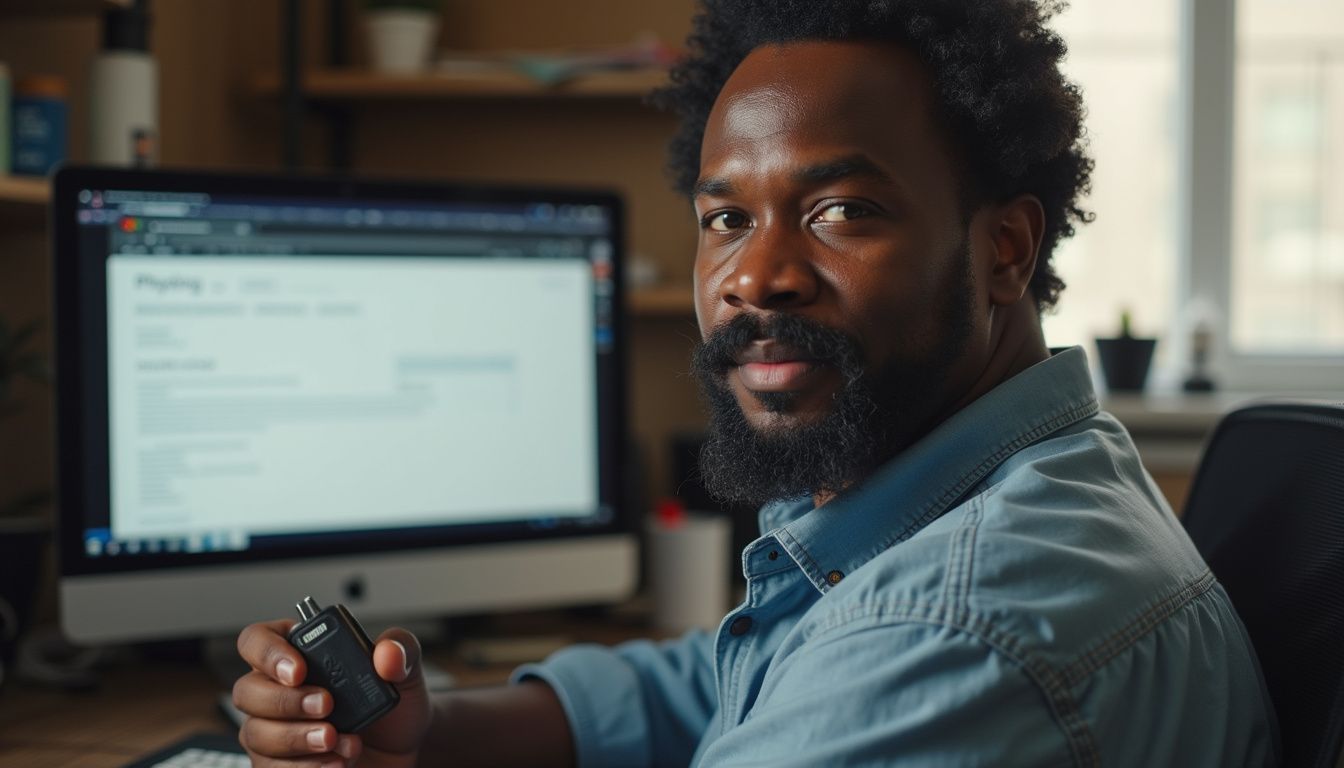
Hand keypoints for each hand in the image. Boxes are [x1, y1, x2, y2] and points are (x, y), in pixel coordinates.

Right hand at [234, 619, 432, 766]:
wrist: (405, 748)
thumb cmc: (394, 703)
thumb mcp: (407, 668)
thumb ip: (400, 649)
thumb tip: (387, 654)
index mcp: (299, 653)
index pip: (257, 640)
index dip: (268, 653)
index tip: (298, 670)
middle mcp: (279, 690)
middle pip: (247, 691)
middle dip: (285, 701)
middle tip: (327, 706)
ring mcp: (275, 730)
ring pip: (256, 734)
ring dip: (297, 739)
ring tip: (338, 740)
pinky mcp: (282, 765)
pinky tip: (338, 763)